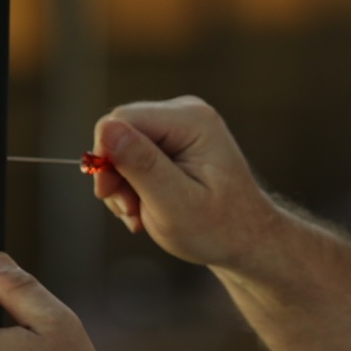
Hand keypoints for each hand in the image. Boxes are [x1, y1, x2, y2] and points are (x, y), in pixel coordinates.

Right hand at [91, 95, 280, 269]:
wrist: (245, 238)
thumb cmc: (218, 228)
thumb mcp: (174, 203)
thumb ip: (141, 164)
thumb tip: (106, 127)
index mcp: (192, 121)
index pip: (122, 119)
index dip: (105, 156)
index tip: (109, 195)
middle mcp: (186, 112)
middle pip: (120, 131)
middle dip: (115, 175)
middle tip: (131, 212)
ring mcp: (179, 124)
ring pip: (122, 146)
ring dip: (123, 185)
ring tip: (141, 216)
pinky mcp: (173, 139)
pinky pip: (133, 154)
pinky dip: (132, 184)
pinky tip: (146, 209)